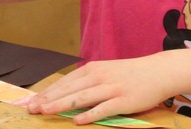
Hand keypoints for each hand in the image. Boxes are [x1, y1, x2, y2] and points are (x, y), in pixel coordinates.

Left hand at [28, 56, 167, 123]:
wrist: (158, 71)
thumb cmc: (130, 74)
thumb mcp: (106, 72)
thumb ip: (88, 81)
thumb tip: (67, 93)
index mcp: (92, 69)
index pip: (64, 82)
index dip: (47, 91)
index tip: (32, 100)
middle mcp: (98, 76)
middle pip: (68, 89)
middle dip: (48, 99)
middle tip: (31, 108)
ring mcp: (111, 88)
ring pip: (81, 97)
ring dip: (61, 105)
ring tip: (46, 112)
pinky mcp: (123, 101)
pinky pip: (103, 108)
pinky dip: (89, 115)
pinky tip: (77, 120)